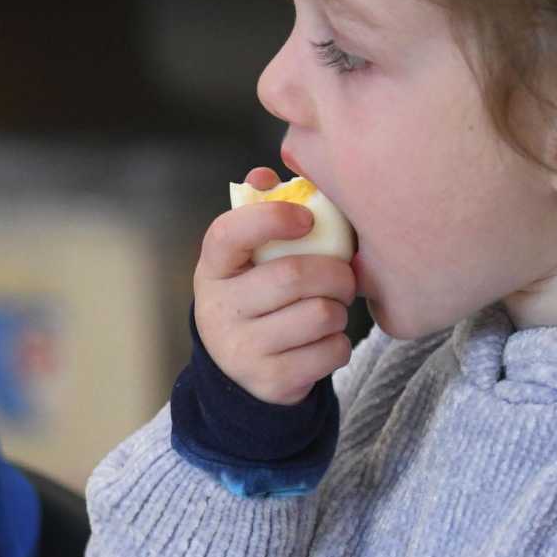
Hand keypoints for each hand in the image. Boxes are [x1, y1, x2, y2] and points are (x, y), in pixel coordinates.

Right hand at [193, 166, 354, 404]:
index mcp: (212, 269)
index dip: (271, 218)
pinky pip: (330, 351)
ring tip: (332, 308)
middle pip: (293, 276)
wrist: (238, 374)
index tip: (306, 219)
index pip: (230, 234)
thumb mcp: (247, 259)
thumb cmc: (255, 297)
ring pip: (320, 315)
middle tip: (344, 275)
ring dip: (339, 309)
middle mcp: (219, 310)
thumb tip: (264, 174)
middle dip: (334, 272)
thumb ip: (258, 213)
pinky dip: (340, 342)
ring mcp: (242, 350)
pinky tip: (325, 340)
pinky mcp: (272, 381)